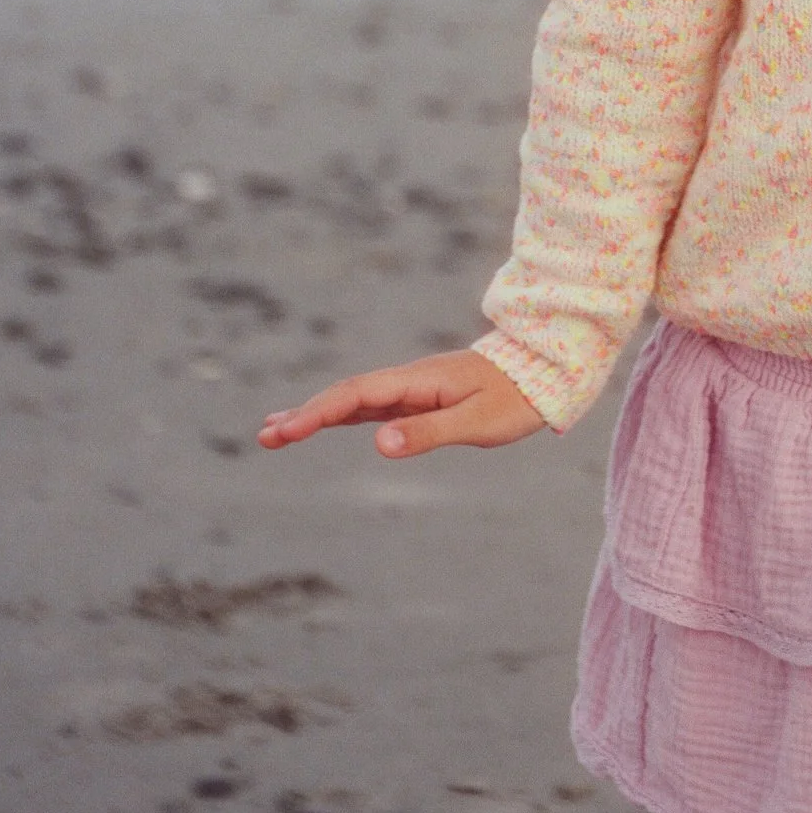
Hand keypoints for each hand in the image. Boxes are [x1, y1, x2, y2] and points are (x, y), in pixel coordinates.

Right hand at [257, 346, 544, 458]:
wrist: (545, 370)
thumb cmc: (516, 398)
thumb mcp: (477, 421)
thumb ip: (429, 432)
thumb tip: (378, 443)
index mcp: (419, 382)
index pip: (357, 395)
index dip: (319, 412)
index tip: (287, 431)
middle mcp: (409, 381)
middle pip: (347, 395)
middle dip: (305, 414)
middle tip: (265, 437)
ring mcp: (412, 389)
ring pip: (354, 400)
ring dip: (316, 414)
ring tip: (274, 431)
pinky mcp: (420, 399)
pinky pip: (371, 407)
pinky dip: (341, 415)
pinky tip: (324, 424)